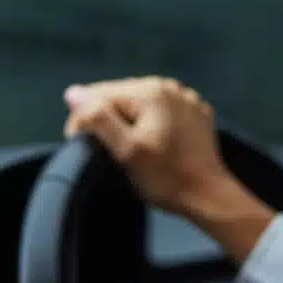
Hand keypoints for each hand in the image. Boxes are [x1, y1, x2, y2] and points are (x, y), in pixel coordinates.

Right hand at [62, 76, 230, 215]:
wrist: (209, 195)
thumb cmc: (166, 177)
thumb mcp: (126, 150)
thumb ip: (98, 118)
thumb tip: (73, 93)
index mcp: (150, 91)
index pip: (98, 94)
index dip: (82, 118)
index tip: (78, 145)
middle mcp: (170, 86)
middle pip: (120, 95)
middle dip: (105, 118)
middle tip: (100, 150)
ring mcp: (187, 98)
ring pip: (141, 103)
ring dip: (127, 121)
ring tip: (124, 148)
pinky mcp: (197, 114)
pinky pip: (163, 111)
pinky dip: (152, 123)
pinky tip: (151, 142)